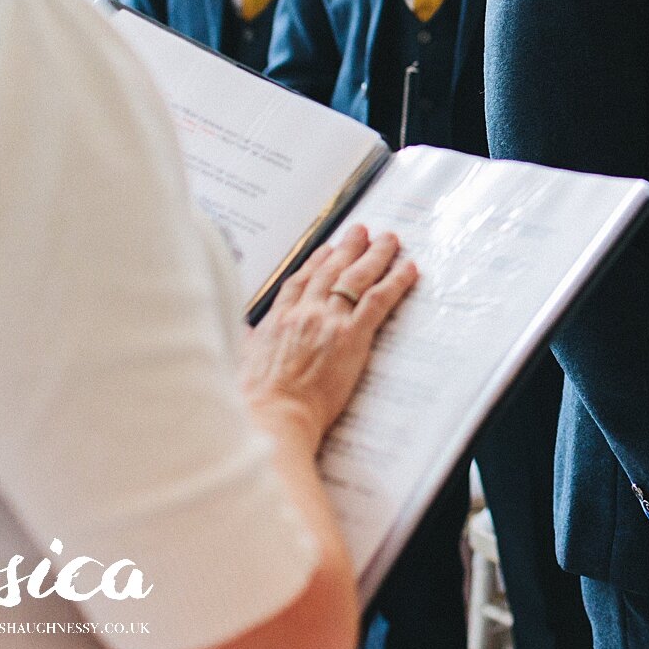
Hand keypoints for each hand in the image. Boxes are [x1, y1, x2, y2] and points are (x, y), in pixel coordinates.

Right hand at [241, 222, 418, 441]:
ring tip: (389, 240)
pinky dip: (396, 281)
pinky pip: (379, 300)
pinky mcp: (352, 335)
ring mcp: (328, 321)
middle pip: (330, 271)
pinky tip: (409, 269)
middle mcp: (304, 312)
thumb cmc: (254, 401)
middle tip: (362, 231)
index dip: (315, 262)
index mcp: (277, 319)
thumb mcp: (240, 363)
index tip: (326, 249)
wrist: (272, 416)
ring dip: (376, 254)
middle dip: (348, 248)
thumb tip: (240, 335)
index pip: (299, 281)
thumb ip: (245, 345)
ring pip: (356, 277)